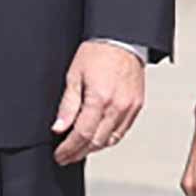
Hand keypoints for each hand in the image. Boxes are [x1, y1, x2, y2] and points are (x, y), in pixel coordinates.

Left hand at [52, 41, 144, 164]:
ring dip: (94, 148)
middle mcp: (117, 106)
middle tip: (66, 156)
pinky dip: (109, 139)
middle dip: (79, 152)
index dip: (68, 148)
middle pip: (96, 141)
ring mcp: (130, 108)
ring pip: (111, 140)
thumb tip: (59, 127)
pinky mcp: (137, 106)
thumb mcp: (74, 75)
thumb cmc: (98, 52)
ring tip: (80, 149)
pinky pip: (122, 131)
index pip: (82, 134)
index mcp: (100, 98)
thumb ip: (67, 105)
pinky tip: (98, 139)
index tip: (60, 154)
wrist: (123, 39)